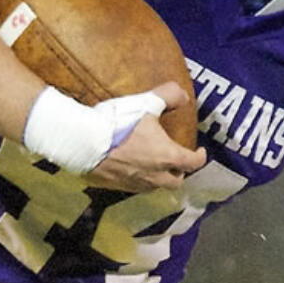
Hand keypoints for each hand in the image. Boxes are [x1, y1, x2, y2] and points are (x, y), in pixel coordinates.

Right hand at [87, 81, 206, 192]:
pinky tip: (130, 168)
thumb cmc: (118, 123)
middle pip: (175, 182)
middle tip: (177, 162)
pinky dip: (137, 179)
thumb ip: (168, 96)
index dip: (200, 157)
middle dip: (179, 172)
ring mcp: (135, 184)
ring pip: (154, 187)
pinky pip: (133, 187)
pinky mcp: (116, 187)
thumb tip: (182, 95)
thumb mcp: (146, 103)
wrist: (82, 142)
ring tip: (154, 166)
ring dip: (158, 178)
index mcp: (167, 157)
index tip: (200, 152)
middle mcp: (155, 176)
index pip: (193, 163)